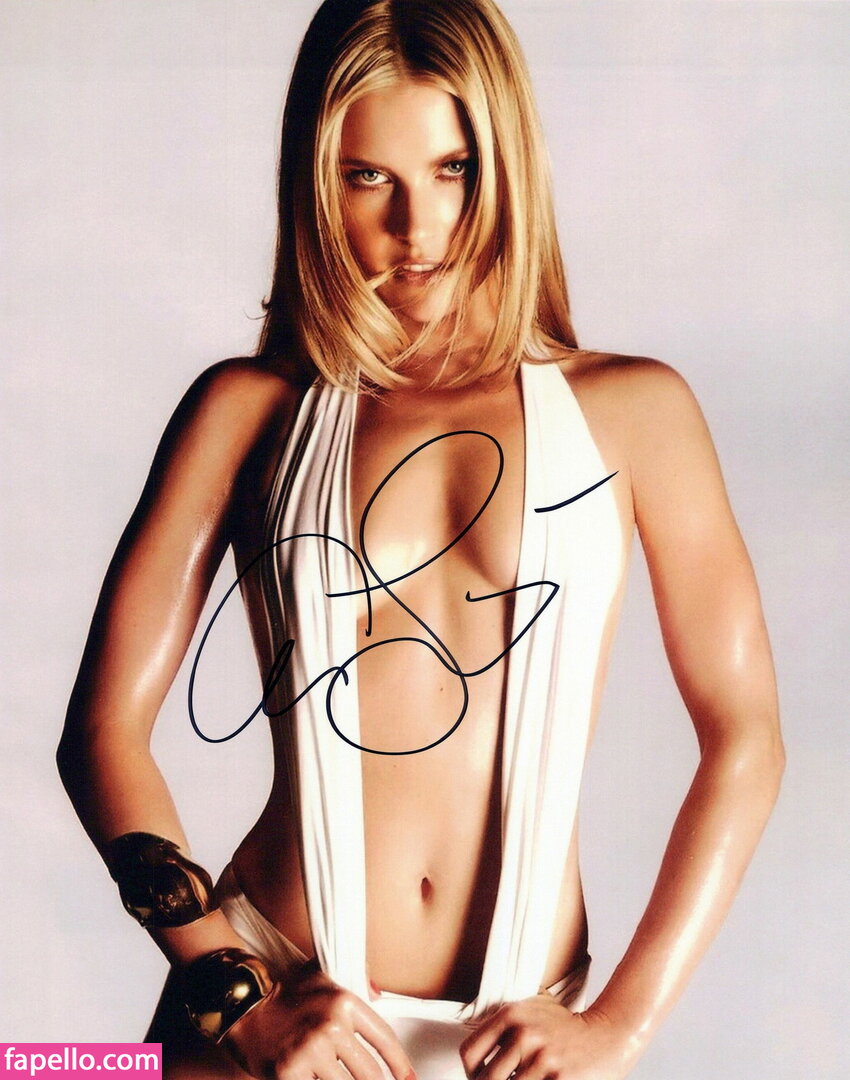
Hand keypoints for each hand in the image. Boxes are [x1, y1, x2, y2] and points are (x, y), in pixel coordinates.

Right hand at [221, 965, 415, 1079]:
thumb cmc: (286, 996)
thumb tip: (381, 993)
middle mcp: (332, 1027)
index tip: (408, 1078)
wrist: (244, 1009)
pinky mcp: (292, 1074)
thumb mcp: (321, 976)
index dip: (400, 1064)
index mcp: (344, 1002)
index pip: (384, 1039)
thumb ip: (354, 980)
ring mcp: (312, 1053)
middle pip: (370, 1073)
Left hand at [459, 995, 637, 1079]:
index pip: (470, 1052)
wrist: (609, 1034)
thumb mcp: (534, 1011)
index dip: (470, 1073)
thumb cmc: (568, 1027)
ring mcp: (542, 1059)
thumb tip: (475, 1058)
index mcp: (512, 1015)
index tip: (478, 1077)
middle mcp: (524, 1034)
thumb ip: (505, 1026)